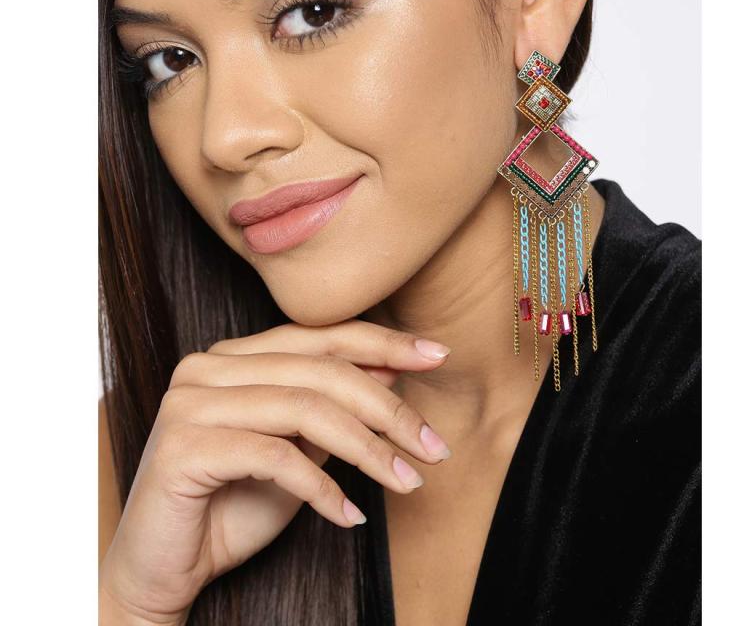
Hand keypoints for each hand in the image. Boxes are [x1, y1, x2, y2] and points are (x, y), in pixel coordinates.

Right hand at [98, 319, 451, 623]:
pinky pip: (275, 455)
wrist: (164, 569)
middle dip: (388, 408)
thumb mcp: (300, 449)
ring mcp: (190, 401)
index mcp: (235, 356)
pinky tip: (350, 515)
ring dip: (368, 450)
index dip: (384, 343)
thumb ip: (334, 406)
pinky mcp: (183, 446)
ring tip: (407, 481)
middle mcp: (208, 366)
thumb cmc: (233, 506)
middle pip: (321, 372)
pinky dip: (323, 487)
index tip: (438, 355)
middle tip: (434, 447)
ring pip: (305, 408)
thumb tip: (391, 365)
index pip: (321, 336)